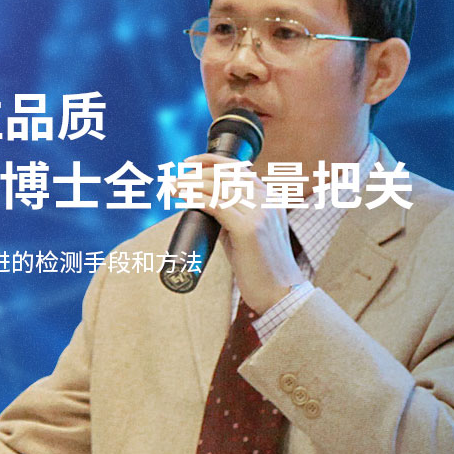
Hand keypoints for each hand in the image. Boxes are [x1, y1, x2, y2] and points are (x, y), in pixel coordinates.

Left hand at [178, 154, 305, 314]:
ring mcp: (260, 212)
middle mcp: (267, 199)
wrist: (280, 292)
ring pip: (219, 186)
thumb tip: (203, 202)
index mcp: (270, 197)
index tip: (189, 163)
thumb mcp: (247, 230)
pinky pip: (217, 205)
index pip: (238, 167)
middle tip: (174, 180)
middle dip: (196, 173)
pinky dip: (197, 198)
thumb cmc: (260, 265)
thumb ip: (231, 213)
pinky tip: (184, 197)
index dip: (210, 160)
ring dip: (191, 184)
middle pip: (226, 174)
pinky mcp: (249, 229)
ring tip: (173, 188)